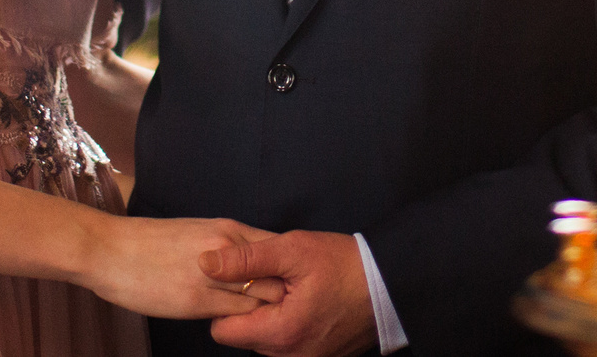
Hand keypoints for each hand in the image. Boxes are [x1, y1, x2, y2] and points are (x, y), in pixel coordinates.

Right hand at [83, 216, 283, 322]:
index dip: (287, 272)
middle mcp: (226, 249)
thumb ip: (227, 248)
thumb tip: (249, 263)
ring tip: (264, 323)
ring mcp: (212, 276)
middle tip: (284, 311)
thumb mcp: (196, 232)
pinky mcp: (195, 301)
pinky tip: (238, 326)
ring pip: (262, 299)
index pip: (278, 250)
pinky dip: (244, 323)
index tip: (288, 287)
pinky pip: (237, 316)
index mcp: (227, 230)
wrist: (109, 249)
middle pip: (278, 276)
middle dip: (285, 296)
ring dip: (266, 313)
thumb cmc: (149, 243)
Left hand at [201, 231, 376, 356]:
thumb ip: (246, 259)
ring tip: (292, 287)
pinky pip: (286, 342)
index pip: (221, 330)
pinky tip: (305, 299)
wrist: (392, 285)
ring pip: (264, 338)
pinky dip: (288, 321)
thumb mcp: (293, 250)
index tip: (243, 280)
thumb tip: (205, 263)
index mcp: (280, 333)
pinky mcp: (317, 356)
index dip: (226, 301)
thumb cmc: (346, 266)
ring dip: (270, 314)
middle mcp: (289, 356)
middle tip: (275, 279)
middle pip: (243, 335)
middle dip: (250, 307)